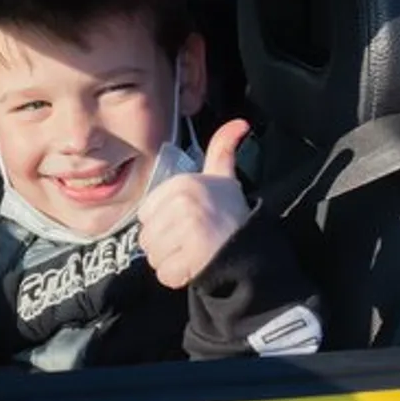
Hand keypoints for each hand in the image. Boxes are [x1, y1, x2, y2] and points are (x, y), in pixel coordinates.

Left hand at [137, 119, 252, 288]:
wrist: (253, 250)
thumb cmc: (231, 215)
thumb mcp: (224, 178)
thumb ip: (222, 150)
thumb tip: (240, 123)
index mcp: (183, 184)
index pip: (146, 214)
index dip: (163, 224)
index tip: (187, 223)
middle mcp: (184, 203)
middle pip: (146, 238)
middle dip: (166, 245)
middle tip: (192, 241)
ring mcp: (188, 230)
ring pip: (153, 257)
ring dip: (171, 261)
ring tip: (194, 253)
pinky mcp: (192, 257)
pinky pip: (165, 275)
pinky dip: (178, 277)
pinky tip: (196, 267)